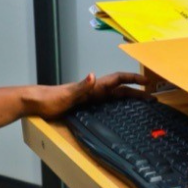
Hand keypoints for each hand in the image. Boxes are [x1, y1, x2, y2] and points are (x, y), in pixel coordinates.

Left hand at [27, 72, 149, 118]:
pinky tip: (119, 111)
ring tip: (141, 102)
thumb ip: (81, 86)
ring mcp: (89, 97)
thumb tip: (93, 76)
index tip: (146, 81)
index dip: (132, 79)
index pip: (117, 79)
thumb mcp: (67, 94)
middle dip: (136, 91)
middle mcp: (94, 90)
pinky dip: (116, 104)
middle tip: (151, 97)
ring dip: (128, 97)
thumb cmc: (49, 98)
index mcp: (93, 87)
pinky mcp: (84, 104)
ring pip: (114, 96)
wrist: (36, 102)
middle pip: (120, 88)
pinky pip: (105, 103)